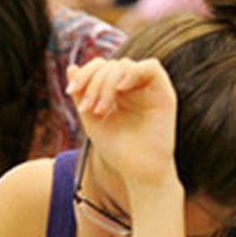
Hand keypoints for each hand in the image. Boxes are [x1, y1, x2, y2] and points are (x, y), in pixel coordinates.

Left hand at [66, 58, 176, 183]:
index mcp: (116, 91)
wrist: (138, 170)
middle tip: (89, 110)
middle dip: (93, 84)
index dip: (84, 73)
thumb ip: (82, 94)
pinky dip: (132, 73)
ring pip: (124, 65)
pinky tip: (121, 89)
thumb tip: (71, 68)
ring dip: (107, 83)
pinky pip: (151, 67)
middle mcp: (132, 86)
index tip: (71, 91)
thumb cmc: (117, 149)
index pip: (100, 66)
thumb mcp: (92, 118)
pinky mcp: (164, 92)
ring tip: (101, 110)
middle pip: (109, 65)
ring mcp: (148, 88)